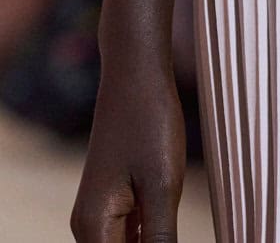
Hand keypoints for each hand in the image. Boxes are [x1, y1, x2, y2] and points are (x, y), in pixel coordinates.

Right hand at [71, 61, 186, 241]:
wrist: (135, 73)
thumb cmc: (149, 122)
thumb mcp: (163, 185)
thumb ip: (162, 239)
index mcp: (94, 228)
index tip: (169, 233)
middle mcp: (89, 226)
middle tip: (170, 210)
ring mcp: (100, 212)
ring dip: (156, 239)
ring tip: (169, 200)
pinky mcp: (115, 199)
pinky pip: (133, 231)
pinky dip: (153, 232)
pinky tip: (172, 215)